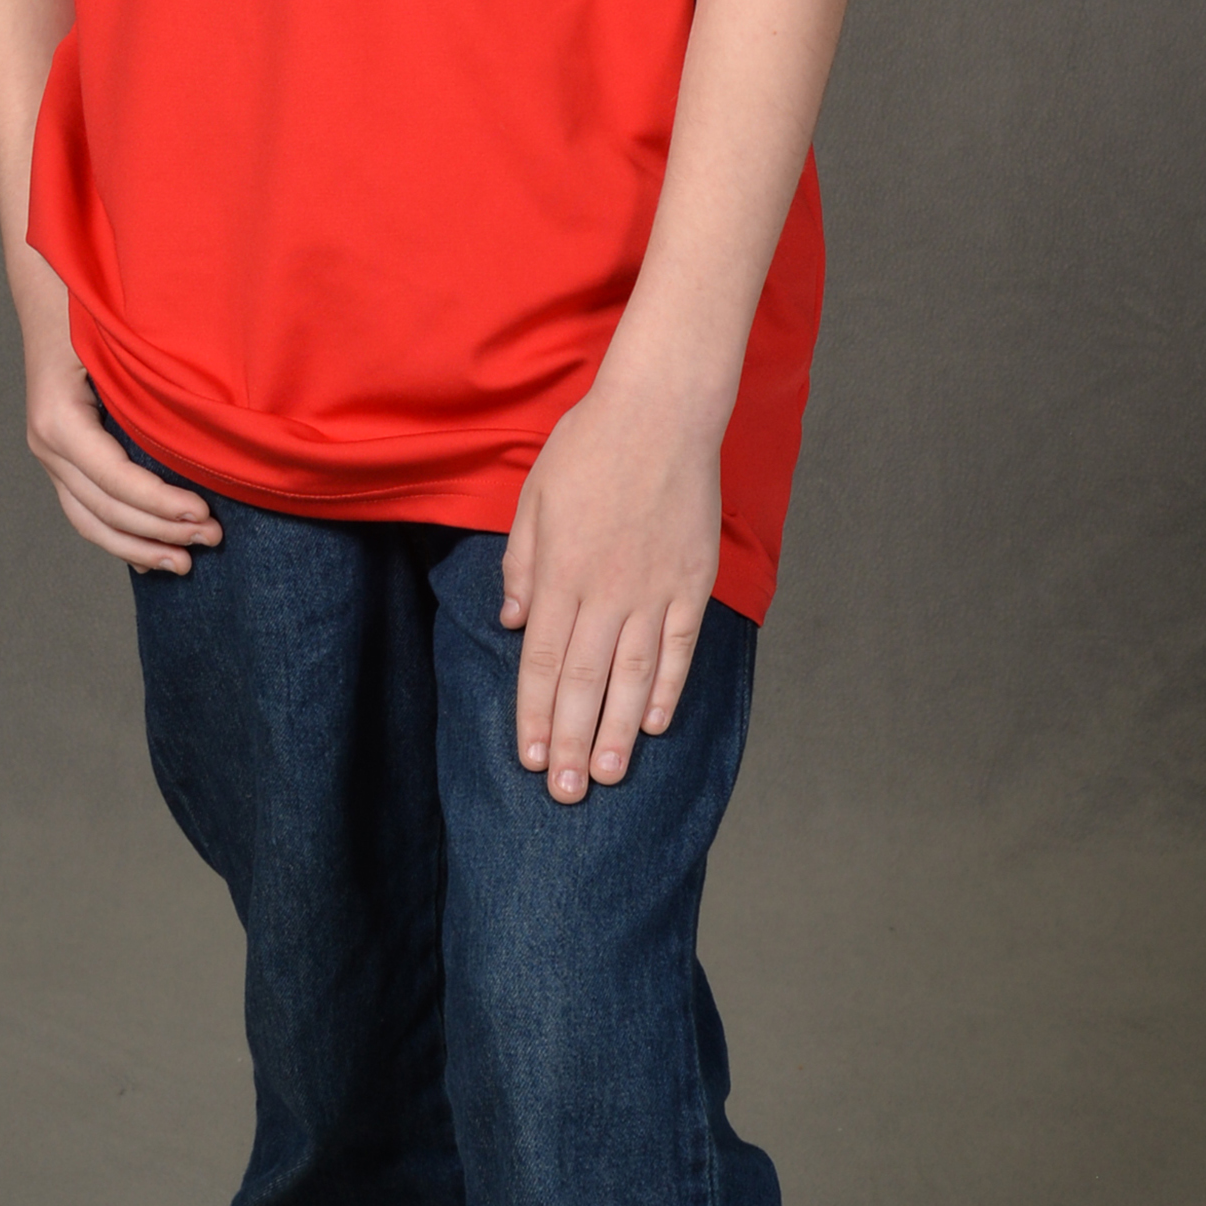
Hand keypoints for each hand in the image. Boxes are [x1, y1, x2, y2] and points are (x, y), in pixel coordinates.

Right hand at [24, 327, 220, 574]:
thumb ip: (151, 387)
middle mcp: (46, 442)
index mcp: (59, 418)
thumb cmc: (96, 307)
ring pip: (91, 520)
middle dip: (161, 532)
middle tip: (214, 540)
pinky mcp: (59, 456)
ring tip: (185, 564)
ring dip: (139, 547)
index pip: (115, 481)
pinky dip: (118, 536)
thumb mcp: (121, 342)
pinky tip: (149, 558)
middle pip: (105, 510)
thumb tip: (211, 432)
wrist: (52, 285)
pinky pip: (85, 509)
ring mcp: (48, 453)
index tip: (206, 514)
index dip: (161, 505)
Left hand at [499, 363, 724, 799]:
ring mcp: (654, 589)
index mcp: (561, 572)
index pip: (543, 661)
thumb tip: (512, 623)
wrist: (660, 411)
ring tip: (608, 776)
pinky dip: (667, 687)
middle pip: (585, 681)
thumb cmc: (588, 447)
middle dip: (573, 742)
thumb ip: (521, 565)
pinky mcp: (693, 581)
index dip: (536, 715)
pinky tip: (654, 722)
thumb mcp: (533, 498)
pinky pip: (679, 646)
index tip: (530, 759)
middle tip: (566, 794)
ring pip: (633, 675)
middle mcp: (606, 590)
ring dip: (618, 731)